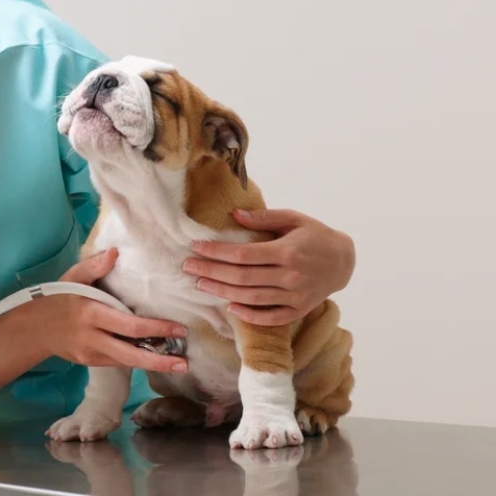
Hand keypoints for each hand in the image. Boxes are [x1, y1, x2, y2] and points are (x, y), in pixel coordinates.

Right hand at [38, 248, 188, 373]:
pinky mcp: (90, 362)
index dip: (156, 329)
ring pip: (126, 362)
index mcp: (93, 314)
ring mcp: (91, 353)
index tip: (179, 329)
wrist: (34, 328)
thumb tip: (115, 252)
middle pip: (131, 354)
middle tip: (184, 363)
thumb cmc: (59, 297)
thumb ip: (95, 265)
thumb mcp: (73, 276)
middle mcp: (93, 338)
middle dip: (160, 360)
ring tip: (177, 365)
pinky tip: (154, 358)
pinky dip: (136, 360)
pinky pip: (117, 362)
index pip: (130, 326)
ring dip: (152, 365)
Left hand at [183, 209, 354, 325]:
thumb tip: (234, 215)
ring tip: (201, 285)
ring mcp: (295, 296)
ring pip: (252, 298)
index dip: (217, 252)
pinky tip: (230, 307)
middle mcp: (290, 276)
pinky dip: (249, 315)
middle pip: (242, 277)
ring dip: (223, 292)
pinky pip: (270, 317)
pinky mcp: (298, 310)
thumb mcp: (294, 219)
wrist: (345, 261)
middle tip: (188, 268)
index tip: (196, 248)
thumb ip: (264, 217)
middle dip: (211, 272)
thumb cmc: (316, 236)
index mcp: (287, 251)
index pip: (243, 255)